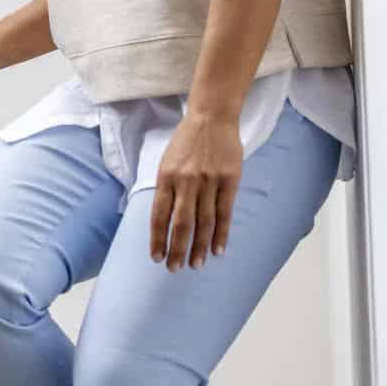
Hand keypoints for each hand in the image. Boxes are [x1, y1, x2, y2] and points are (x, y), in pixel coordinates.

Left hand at [148, 109, 242, 270]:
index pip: (159, 215)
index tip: (157, 257)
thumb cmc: (187, 141)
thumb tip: (164, 221)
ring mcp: (209, 181)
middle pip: (181, 223)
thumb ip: (166, 189)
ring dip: (199, 246)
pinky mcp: (229, 180)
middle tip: (175, 269)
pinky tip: (217, 250)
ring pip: (204, 222)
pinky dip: (221, 233)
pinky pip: (225, 212)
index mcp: (166, 177)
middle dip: (177, 249)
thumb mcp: (167, 161)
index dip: (158, 239)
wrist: (212, 117)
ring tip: (196, 264)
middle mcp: (186, 181)